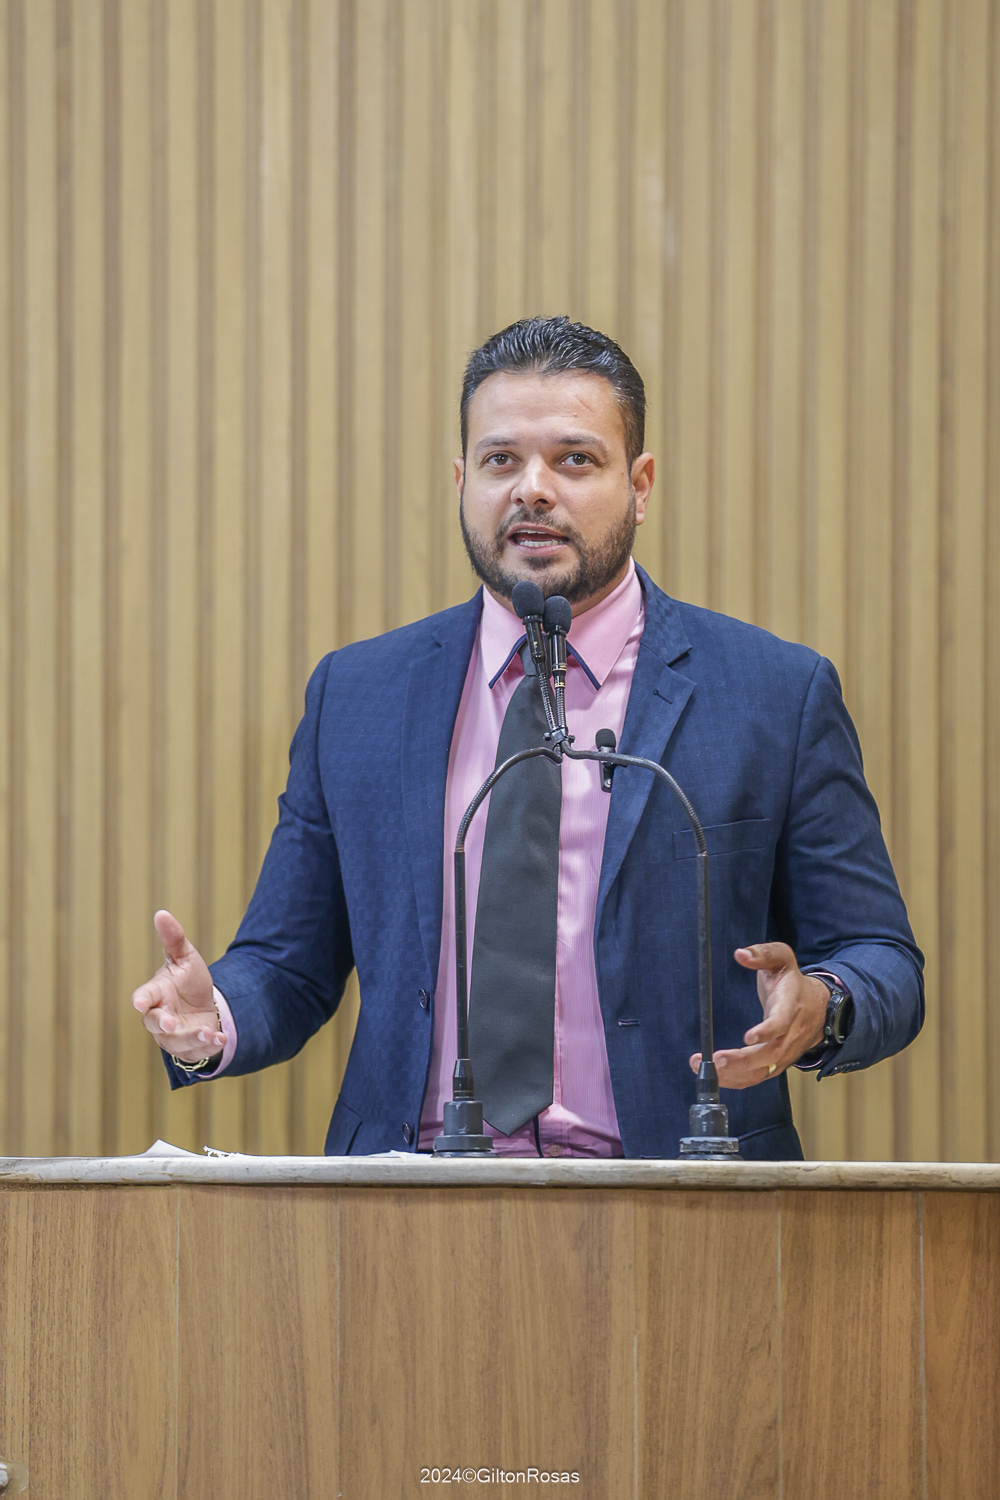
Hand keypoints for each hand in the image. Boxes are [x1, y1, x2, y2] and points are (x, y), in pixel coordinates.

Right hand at [131, 911, 225, 1065]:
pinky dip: (208, 1047)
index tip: (138, 1003)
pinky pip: (194, 1052)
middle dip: (164, 1025)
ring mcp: (171, 1036)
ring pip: (176, 1042)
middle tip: (172, 1024)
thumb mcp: (186, 958)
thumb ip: (174, 939)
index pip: (143, 997)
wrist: (205, 1004)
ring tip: (208, 1032)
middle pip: (154, 1024)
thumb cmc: (189, 980)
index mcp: (155, 994)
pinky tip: (220, 1039)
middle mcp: (159, 1017)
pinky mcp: (187, 1049)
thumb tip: (161, 913)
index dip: (141, 1000)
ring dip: (192, 1038)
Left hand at [688, 942, 827, 1088]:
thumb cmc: (793, 982)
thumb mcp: (782, 959)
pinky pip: (758, 1076)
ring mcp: (786, 1051)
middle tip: (717, 1060)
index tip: (748, 1037)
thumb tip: (740, 954)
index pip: (782, 1022)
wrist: (818, 1007)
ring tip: (707, 1068)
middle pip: (771, 1054)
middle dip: (744, 1061)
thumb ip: (762, 954)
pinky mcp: (778, 1063)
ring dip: (735, 1074)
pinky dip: (737, 1080)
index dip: (767, 1031)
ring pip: (764, 1070)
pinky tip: (716, 1076)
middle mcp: (790, 1033)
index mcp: (791, 1005)